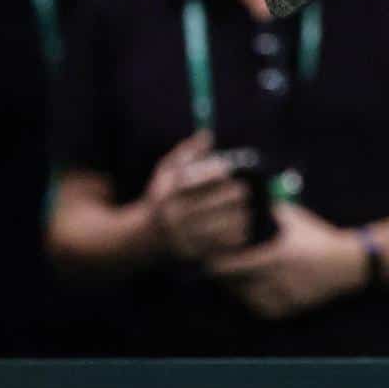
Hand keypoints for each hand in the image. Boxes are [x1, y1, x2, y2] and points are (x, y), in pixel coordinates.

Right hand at [145, 131, 250, 260]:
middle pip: (229, 197)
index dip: (223, 171)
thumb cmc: (163, 196)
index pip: (210, 176)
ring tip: (243, 209)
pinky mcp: (196, 252)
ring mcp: (187, 236)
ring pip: (233, 221)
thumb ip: (188, 152)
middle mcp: (178, 214)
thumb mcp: (167, 170)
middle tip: (242, 191)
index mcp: (172, 191)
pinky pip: (229, 242)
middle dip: (239, 192)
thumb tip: (208, 135)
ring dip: (242, 213)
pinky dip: (239, 233)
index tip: (227, 171)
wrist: (146, 238)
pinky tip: (238, 226)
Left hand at [206, 202, 367, 318]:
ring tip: (227, 279)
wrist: (347, 264)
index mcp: (275, 255)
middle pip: (235, 283)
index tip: (209, 255)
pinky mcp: (290, 309)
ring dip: (234, 289)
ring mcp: (284, 296)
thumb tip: (243, 201)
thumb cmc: (318, 236)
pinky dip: (252, 301)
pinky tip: (248, 291)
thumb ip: (268, 210)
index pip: (233, 264)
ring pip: (246, 299)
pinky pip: (262, 310)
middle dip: (222, 276)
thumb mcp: (294, 217)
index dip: (217, 261)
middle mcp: (278, 278)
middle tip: (213, 267)